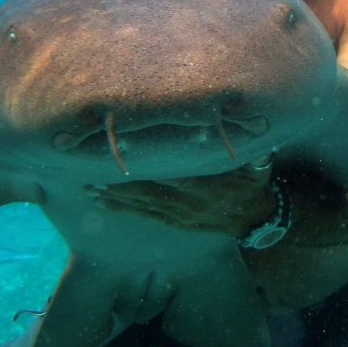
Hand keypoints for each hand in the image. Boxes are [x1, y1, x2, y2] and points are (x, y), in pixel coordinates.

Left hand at [84, 161, 275, 235]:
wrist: (255, 221)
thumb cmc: (254, 186)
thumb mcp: (258, 167)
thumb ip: (253, 151)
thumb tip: (258, 125)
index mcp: (202, 186)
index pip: (170, 174)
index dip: (146, 166)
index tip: (123, 155)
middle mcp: (186, 202)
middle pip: (146, 192)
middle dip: (117, 185)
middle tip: (88, 176)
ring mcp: (179, 214)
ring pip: (140, 205)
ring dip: (113, 198)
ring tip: (88, 189)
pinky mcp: (175, 221)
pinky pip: (145, 215)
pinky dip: (123, 209)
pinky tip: (104, 203)